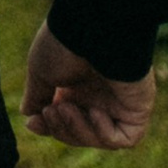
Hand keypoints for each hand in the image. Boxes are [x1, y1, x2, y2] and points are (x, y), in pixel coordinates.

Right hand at [23, 19, 154, 150]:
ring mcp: (119, 103)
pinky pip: (125, 138)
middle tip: (50, 110)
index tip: (32, 123)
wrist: (93, 29)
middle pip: (79, 133)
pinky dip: (104, 133)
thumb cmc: (65, 45)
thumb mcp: (41, 72)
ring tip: (65, 107)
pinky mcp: (138, 109)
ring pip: (99, 138)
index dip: (48, 127)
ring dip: (77, 130)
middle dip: (60, 129)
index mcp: (76, 85)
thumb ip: (37, 96)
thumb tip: (28, 114)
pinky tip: (94, 112)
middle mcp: (99, 94)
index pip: (63, 120)